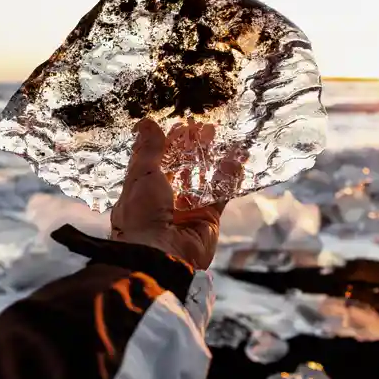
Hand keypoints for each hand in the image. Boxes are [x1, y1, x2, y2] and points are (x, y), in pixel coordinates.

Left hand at [110, 118, 242, 268]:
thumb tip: (146, 124)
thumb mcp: (141, 176)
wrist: (160, 255)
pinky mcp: (208, 220)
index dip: (168, 144)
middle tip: (206, 128)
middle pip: (182, 170)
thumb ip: (148, 150)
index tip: (181, 126)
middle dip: (192, 149)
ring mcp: (188, 211)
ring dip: (211, 160)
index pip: (157, 163)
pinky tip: (236, 159)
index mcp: (141, 192)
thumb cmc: (141, 214)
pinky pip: (221, 195)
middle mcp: (165, 202)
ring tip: (222, 138)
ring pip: (203, 180)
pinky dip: (229, 179)